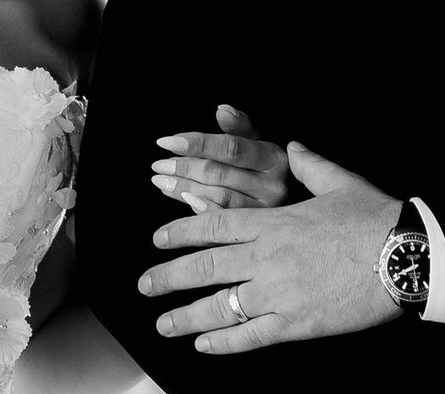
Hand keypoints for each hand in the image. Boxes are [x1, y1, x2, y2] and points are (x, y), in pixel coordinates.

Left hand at [138, 142, 402, 353]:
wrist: (405, 256)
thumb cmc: (375, 217)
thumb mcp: (340, 182)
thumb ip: (310, 165)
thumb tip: (294, 146)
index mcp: (273, 222)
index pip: (213, 225)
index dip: (180, 233)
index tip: (157, 241)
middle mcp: (266, 258)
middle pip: (204, 268)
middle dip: (168, 277)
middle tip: (144, 286)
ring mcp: (278, 294)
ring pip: (219, 307)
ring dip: (185, 317)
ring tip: (162, 325)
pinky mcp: (296, 324)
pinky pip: (250, 337)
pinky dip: (223, 343)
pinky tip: (203, 346)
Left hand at [151, 104, 287, 212]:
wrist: (286, 213)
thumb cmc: (263, 171)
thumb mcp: (257, 145)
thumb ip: (239, 128)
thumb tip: (222, 110)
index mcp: (275, 158)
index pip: (231, 148)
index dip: (198, 143)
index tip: (166, 142)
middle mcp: (274, 186)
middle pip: (220, 173)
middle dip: (185, 167)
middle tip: (158, 165)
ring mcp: (266, 213)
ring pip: (218, 197)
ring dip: (185, 188)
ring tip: (162, 182)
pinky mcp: (255, 232)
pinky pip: (222, 220)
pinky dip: (199, 210)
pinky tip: (183, 200)